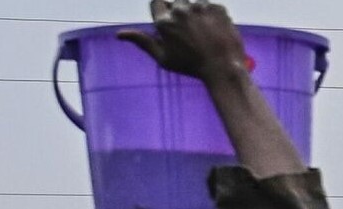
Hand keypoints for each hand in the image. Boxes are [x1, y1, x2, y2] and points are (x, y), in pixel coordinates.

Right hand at [119, 0, 249, 84]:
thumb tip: (119, 34)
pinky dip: (211, 17)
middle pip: (175, 3)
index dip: (162, 13)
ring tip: (203, 34)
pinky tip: (214, 33)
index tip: (170, 24)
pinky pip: (210, 7)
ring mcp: (200, 6)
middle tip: (189, 33)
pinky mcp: (217, 7)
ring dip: (195, 14)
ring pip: (193, 3)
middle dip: (179, 13)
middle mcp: (180, 8)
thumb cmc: (190, 66)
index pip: (156, 3)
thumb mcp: (163, 58)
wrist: (223, 68)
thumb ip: (142, 42)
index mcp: (164, 21)